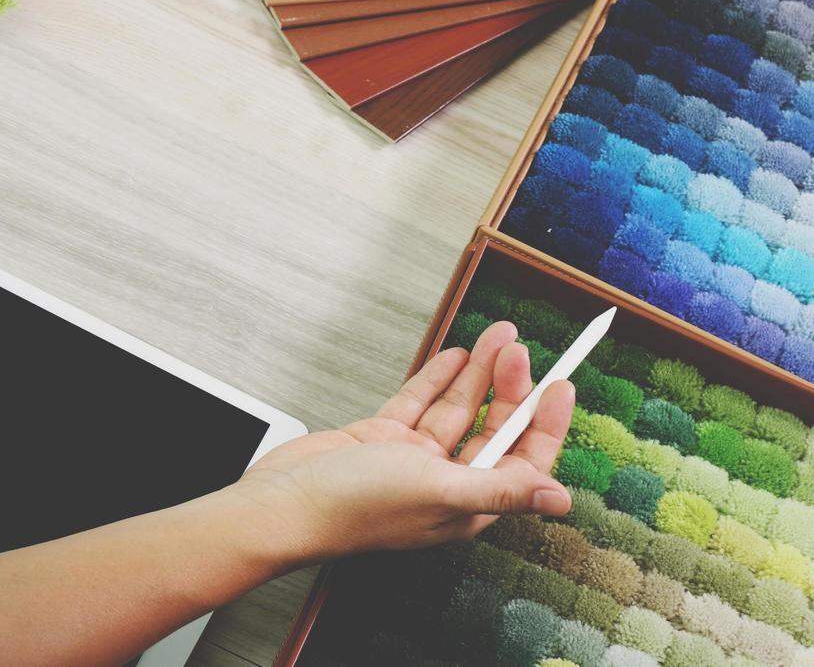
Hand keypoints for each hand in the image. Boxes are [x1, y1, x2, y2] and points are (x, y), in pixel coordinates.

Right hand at [235, 322, 573, 566]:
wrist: (285, 501)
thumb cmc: (355, 508)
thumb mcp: (438, 491)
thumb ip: (500, 490)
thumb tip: (561, 499)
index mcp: (467, 506)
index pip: (522, 460)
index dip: (544, 423)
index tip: (561, 386)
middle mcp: (444, 483)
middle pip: (491, 428)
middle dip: (509, 388)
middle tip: (518, 348)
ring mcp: (411, 459)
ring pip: (456, 409)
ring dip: (478, 374)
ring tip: (498, 337)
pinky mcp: (380, 439)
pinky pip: (419, 402)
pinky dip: (437, 379)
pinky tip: (456, 357)